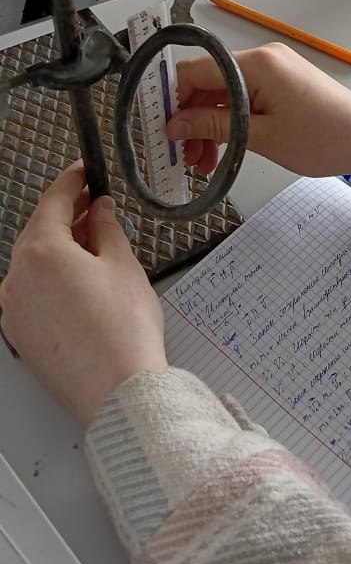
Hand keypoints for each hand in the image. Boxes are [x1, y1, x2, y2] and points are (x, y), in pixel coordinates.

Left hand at [0, 164, 166, 426]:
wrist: (118, 392)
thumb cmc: (123, 333)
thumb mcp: (123, 264)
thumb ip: (108, 228)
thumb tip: (101, 211)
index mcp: (41, 252)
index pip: (54, 201)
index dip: (73, 181)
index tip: (84, 171)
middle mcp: (17, 278)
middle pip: (40, 232)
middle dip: (68, 217)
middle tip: (97, 206)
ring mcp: (14, 309)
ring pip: (34, 264)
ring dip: (61, 249)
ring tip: (97, 247)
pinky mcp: (20, 334)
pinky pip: (32, 293)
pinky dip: (53, 280)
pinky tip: (82, 283)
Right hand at [167, 42, 350, 181]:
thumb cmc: (324, 139)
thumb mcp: (261, 137)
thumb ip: (214, 126)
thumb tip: (174, 125)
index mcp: (255, 64)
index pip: (194, 71)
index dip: (170, 100)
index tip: (160, 131)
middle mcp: (261, 58)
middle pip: (206, 83)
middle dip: (189, 119)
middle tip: (183, 157)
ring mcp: (271, 69)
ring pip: (222, 94)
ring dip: (207, 125)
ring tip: (201, 163)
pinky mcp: (279, 83)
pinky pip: (241, 98)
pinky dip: (227, 122)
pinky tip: (221, 151)